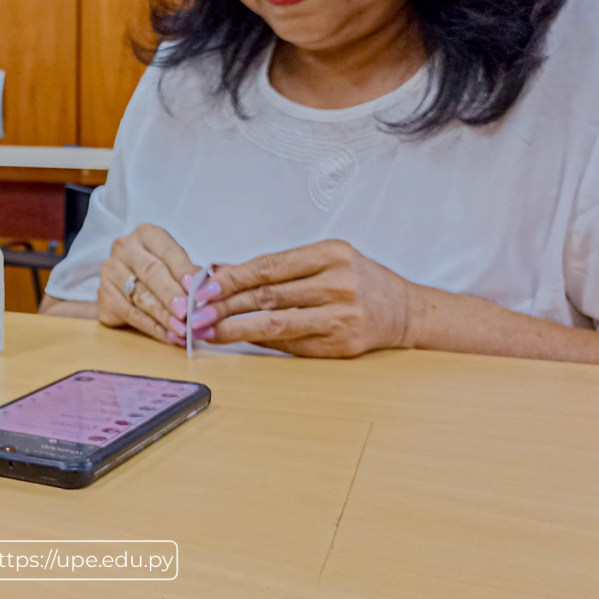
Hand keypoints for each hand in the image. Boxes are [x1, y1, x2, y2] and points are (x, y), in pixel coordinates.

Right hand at [97, 223, 221, 345]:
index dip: (183, 271)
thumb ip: (190, 274)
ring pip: (140, 297)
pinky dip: (152, 328)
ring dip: (164, 317)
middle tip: (187, 314)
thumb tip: (208, 290)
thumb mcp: (177, 262)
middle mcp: (125, 249)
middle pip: (151, 273)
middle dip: (171, 296)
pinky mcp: (103, 297)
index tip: (195, 289)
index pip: (168, 252)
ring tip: (183, 331)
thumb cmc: (163, 268)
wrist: (130, 278)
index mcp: (147, 234)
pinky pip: (130, 315)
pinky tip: (168, 336)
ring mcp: (110, 272)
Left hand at [206, 239, 416, 356]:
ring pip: (276, 323)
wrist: (403, 310)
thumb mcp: (324, 259)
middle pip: (269, 295)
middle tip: (195, 313)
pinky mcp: (342, 344)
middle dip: (226, 304)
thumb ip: (277, 266)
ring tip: (208, 331)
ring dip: (236, 328)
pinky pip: (292, 344)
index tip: (203, 286)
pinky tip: (241, 340)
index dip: (233, 277)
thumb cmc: (359, 280)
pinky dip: (262, 342)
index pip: (270, 266)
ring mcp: (342, 315)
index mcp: (331, 254)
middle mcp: (338, 283)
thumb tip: (222, 269)